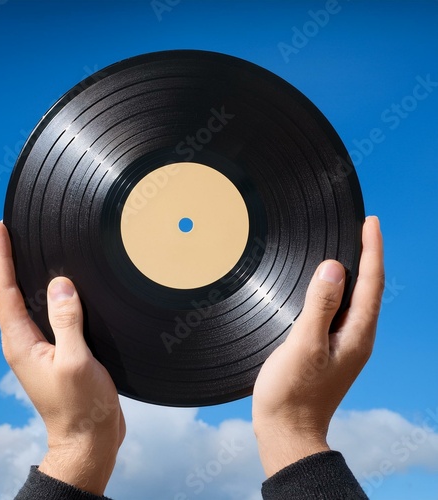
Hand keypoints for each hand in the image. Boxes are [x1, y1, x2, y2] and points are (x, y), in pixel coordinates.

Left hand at [0, 221, 124, 494]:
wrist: (88, 439)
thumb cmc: (80, 407)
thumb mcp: (75, 361)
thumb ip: (67, 321)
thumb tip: (60, 285)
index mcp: (21, 343)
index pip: (4, 291)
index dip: (1, 257)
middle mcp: (25, 343)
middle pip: (11, 294)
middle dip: (9, 261)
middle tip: (13, 233)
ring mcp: (41, 348)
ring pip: (30, 304)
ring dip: (29, 277)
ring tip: (34, 251)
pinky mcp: (58, 352)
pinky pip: (51, 316)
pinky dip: (53, 296)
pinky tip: (64, 288)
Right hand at [252, 216, 383, 476]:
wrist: (287, 428)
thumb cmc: (292, 392)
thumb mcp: (304, 345)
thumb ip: (321, 306)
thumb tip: (334, 268)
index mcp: (357, 334)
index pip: (371, 282)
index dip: (372, 249)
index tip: (371, 222)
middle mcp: (357, 337)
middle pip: (369, 287)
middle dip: (369, 255)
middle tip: (364, 228)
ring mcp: (345, 343)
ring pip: (356, 297)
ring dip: (356, 270)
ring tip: (350, 247)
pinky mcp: (330, 347)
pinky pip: (341, 308)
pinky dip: (340, 288)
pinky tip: (329, 284)